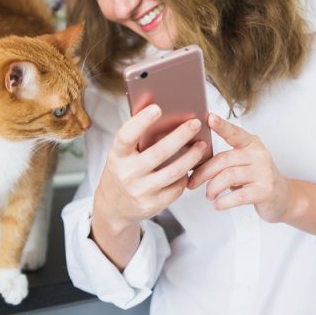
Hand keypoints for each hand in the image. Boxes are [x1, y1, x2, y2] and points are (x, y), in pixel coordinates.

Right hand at [94, 104, 208, 232]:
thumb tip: (159, 110)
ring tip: (202, 145)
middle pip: (159, 153)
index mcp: (116, 156)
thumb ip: (137, 137)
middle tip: (196, 123)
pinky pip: (176, 188)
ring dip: (191, 157)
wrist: (113, 206)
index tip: (157, 108)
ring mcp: (139, 192)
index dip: (141, 122)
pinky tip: (191, 166)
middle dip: (180, 136)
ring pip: (173, 172)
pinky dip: (185, 176)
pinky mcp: (152, 205)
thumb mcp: (121, 154)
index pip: (126, 136)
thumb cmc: (122, 170)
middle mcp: (126, 174)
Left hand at [188, 114, 291, 222]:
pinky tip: (217, 205)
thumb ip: (224, 159)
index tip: (209, 118)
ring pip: (229, 176)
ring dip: (213, 188)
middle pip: (224, 159)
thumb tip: (194, 159)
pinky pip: (238, 196)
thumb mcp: (242, 163)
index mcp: (251, 143)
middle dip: (203, 172)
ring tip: (209, 195)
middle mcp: (259, 154)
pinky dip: (223, 201)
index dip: (221, 126)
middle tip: (192, 182)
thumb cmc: (255, 178)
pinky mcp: (265, 191)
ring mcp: (264, 172)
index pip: (234, 133)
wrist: (281, 196)